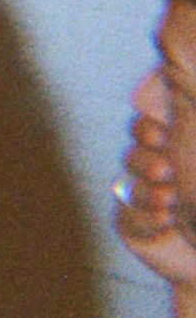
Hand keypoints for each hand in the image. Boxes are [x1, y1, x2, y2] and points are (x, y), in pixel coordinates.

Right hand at [117, 102, 195, 289]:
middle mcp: (156, 172)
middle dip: (145, 160)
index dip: (146, 130)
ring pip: (131, 187)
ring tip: (171, 199)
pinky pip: (127, 217)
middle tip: (166, 171)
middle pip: (134, 156)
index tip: (162, 136)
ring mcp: (142, 201)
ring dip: (148, 192)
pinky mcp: (133, 228)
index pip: (148, 129)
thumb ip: (189, 107)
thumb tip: (169, 88)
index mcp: (175, 154)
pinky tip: (166, 221)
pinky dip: (146, 218)